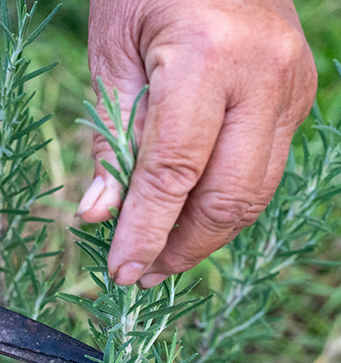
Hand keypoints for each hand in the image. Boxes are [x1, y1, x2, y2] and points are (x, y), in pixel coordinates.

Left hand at [78, 0, 316, 286]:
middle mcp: (264, 76)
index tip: (121, 272)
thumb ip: (108, 137)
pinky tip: (189, 217)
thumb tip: (98, 216)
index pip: (174, 171)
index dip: (145, 231)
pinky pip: (263, 168)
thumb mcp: (109, 54)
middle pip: (227, 195)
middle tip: (140, 275)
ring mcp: (292, 87)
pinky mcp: (297, 97)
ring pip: (254, 192)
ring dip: (206, 236)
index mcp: (208, 58)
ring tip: (160, 257)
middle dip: (181, 247)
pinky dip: (224, 202)